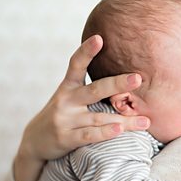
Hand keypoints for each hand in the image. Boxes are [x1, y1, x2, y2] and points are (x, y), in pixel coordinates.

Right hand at [14, 35, 150, 180]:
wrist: (35, 142)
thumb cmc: (63, 116)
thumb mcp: (70, 98)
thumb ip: (91, 89)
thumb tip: (125, 79)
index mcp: (68, 86)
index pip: (76, 65)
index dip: (87, 51)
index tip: (99, 38)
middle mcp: (66, 100)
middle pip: (95, 90)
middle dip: (117, 84)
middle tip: (137, 78)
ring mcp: (65, 119)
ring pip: (100, 117)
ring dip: (125, 120)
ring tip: (145, 121)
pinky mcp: (66, 138)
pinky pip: (89, 135)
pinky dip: (105, 132)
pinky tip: (119, 130)